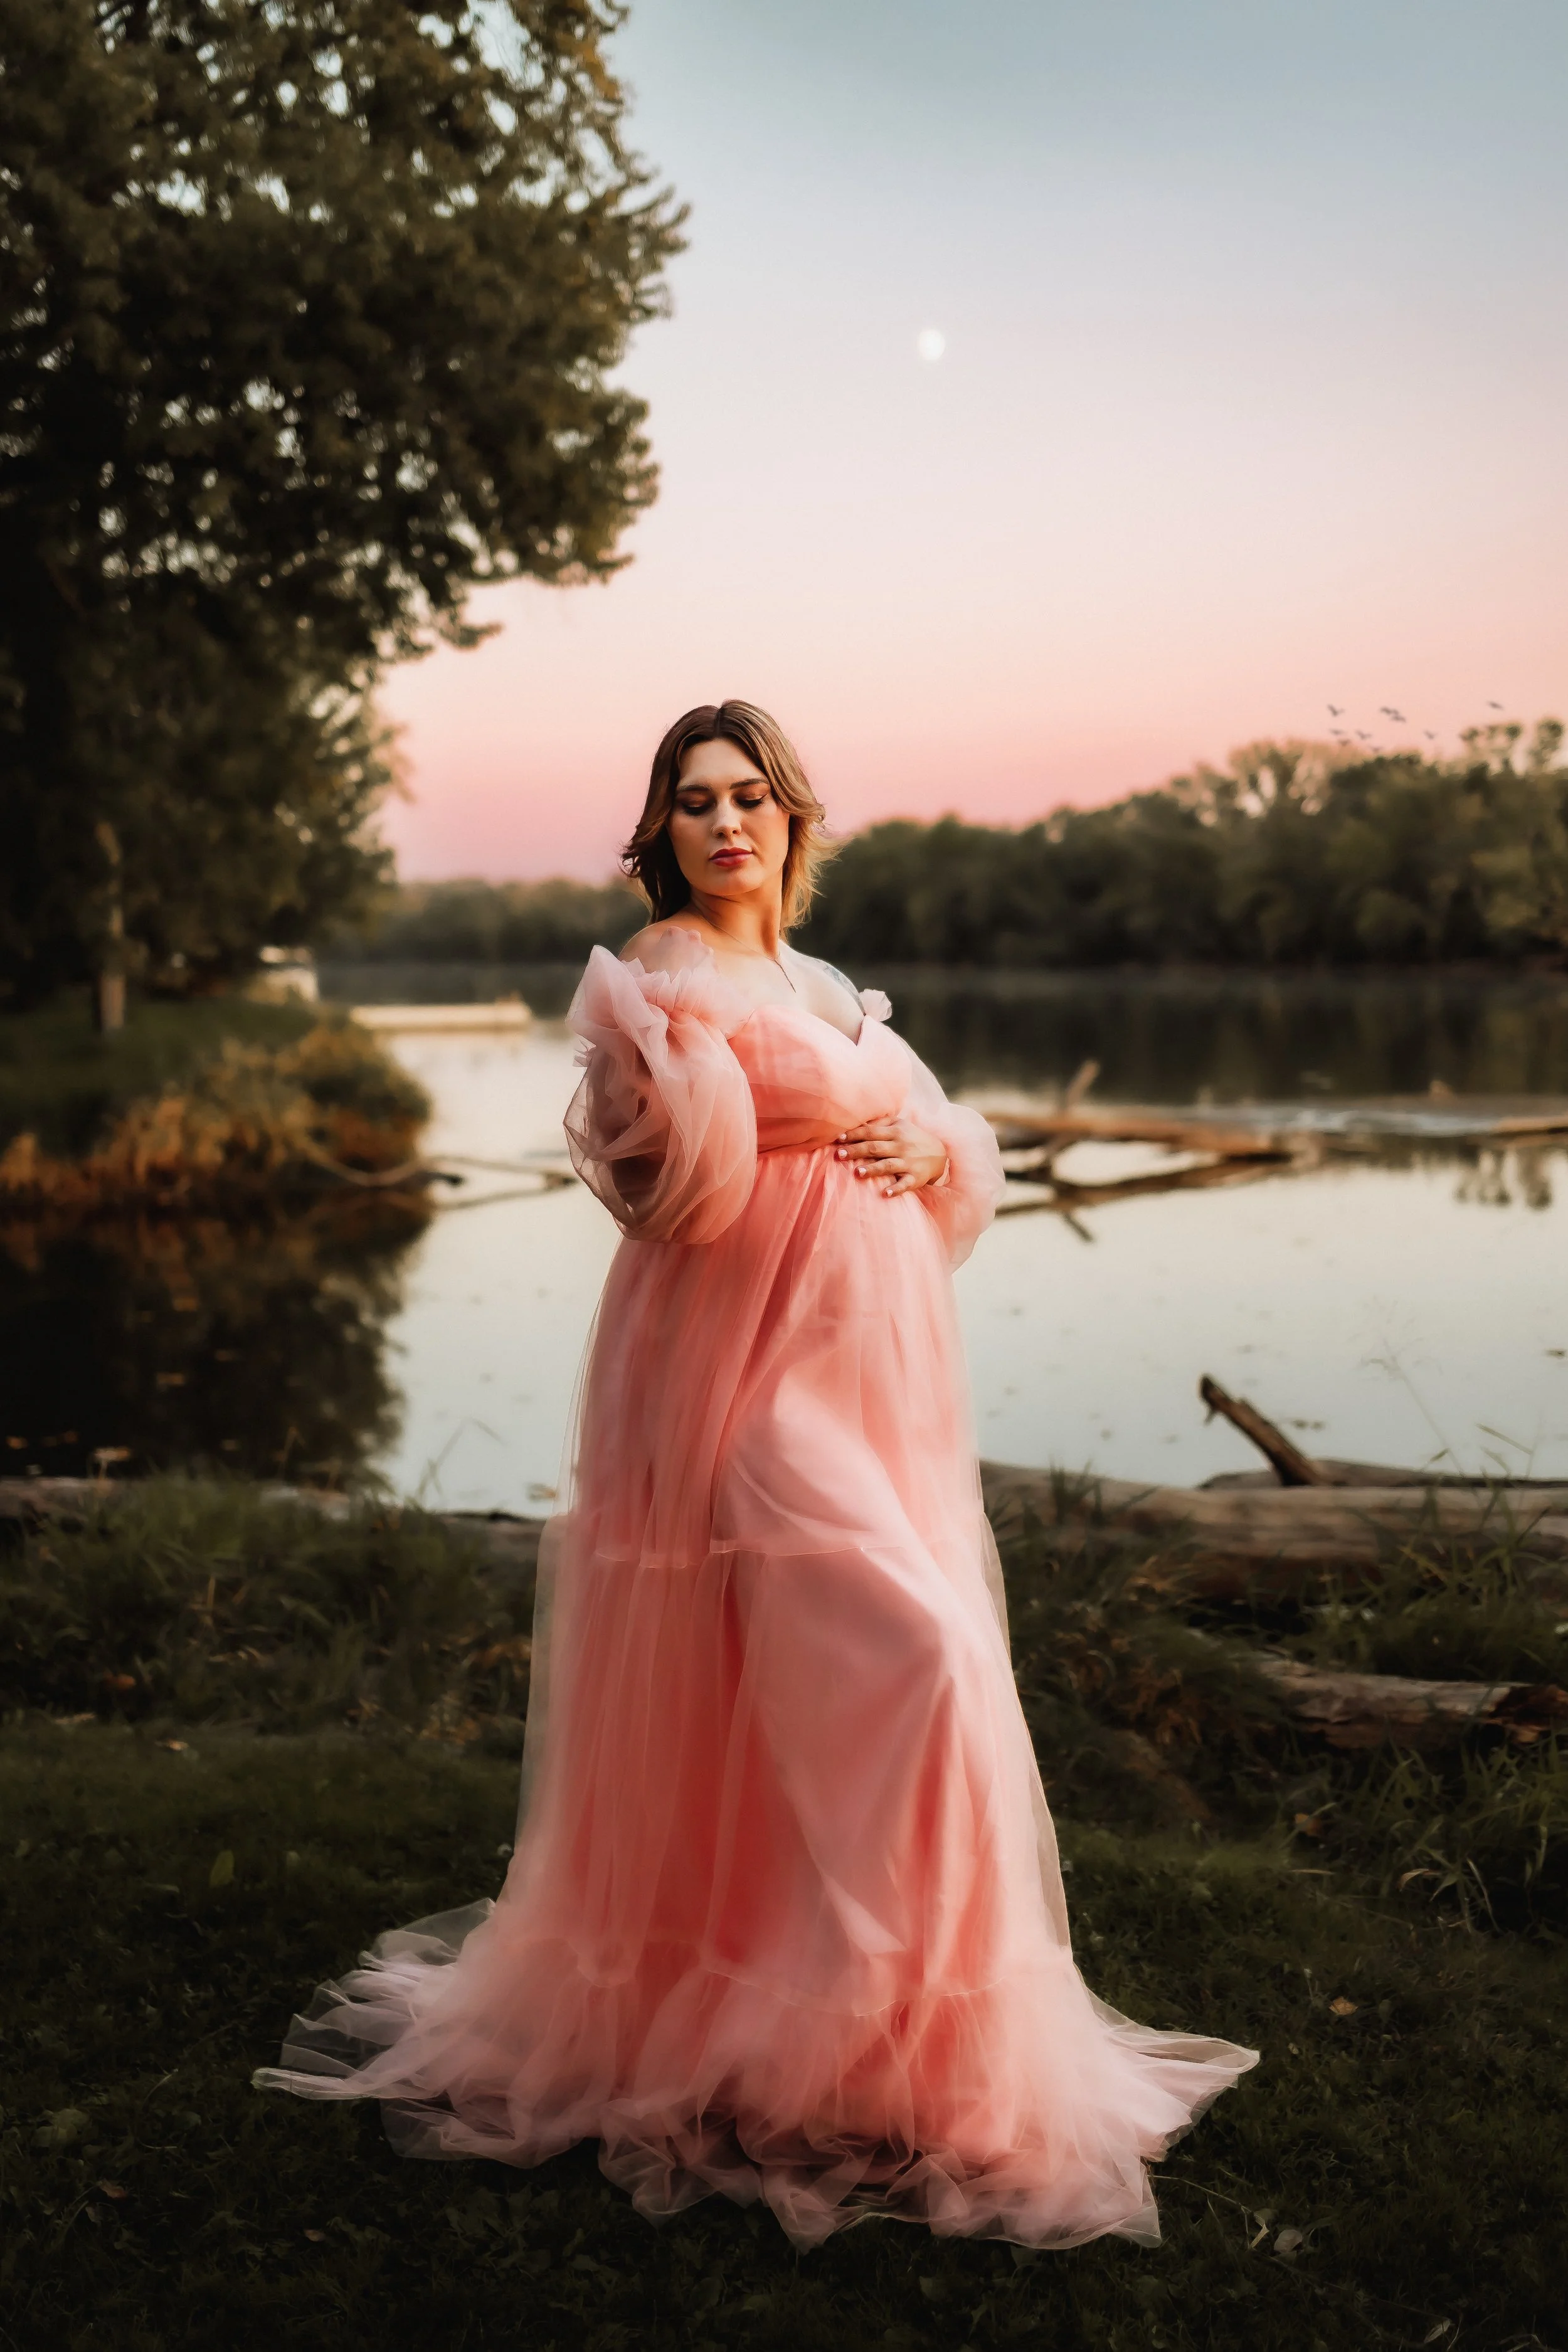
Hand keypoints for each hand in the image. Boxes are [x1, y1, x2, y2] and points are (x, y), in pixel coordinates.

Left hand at [833, 1114, 948, 1196]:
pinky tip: (885, 1194)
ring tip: (857, 1172)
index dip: (854, 1135)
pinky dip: (896, 1189)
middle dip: (857, 1151)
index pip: (871, 1132)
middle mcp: (901, 1146)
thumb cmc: (912, 1138)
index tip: (838, 1139)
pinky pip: (905, 1184)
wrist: (940, 1153)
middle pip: (875, 1148)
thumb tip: (857, 1123)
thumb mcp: (900, 1125)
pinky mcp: (915, 1178)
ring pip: (888, 1165)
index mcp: (895, 1132)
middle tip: (839, 1155)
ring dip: (873, 1169)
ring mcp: (908, 1163)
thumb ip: (880, 1123)